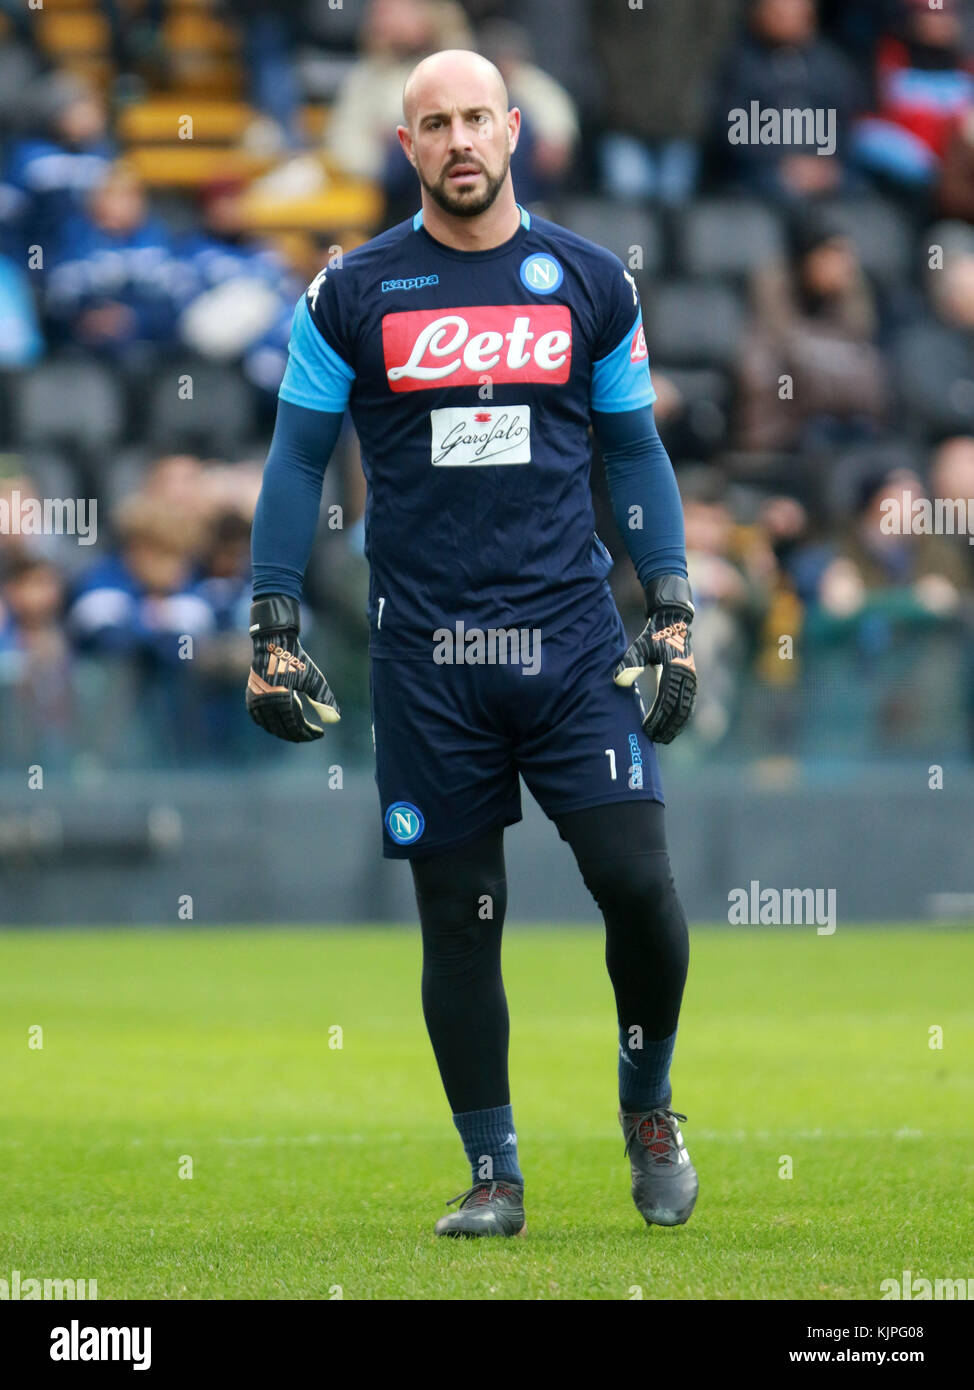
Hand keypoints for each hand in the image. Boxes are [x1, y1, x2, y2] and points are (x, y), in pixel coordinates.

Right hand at [246, 594, 339, 741]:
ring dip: (285, 732)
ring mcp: (255, 700)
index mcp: (281, 699)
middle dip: (299, 735)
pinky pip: (259, 719)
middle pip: (283, 730)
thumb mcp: (314, 679)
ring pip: (270, 727)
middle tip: (312, 734)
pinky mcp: (251, 697)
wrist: (274, 644)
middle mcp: (265, 702)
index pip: (295, 727)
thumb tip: (336, 719)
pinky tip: (281, 725)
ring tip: (299, 731)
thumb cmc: (296, 660)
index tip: (321, 733)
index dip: (309, 734)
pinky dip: (270, 725)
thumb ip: (324, 700)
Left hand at [613, 575, 696, 743]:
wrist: (673, 624)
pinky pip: (690, 705)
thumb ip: (629, 662)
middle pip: (679, 709)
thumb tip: (618, 681)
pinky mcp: (692, 681)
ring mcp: (692, 680)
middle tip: (653, 739)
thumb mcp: (639, 646)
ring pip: (687, 709)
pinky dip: (682, 719)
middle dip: (667, 726)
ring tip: (663, 738)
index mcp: (674, 670)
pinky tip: (673, 728)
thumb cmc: (653, 636)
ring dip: (676, 726)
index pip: (666, 701)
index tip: (647, 730)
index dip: (658, 718)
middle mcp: (687, 677)